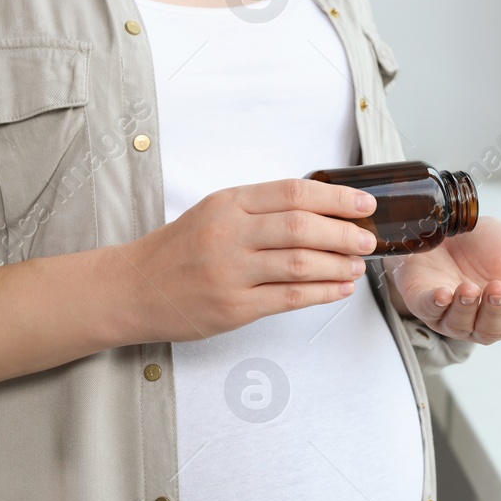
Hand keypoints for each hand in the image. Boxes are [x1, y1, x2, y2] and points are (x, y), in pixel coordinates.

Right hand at [119, 179, 378, 341]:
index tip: (363, 204)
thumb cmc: (179, 249)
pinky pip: (289, 298)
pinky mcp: (233, 307)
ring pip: (299, 264)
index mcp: (228, 204)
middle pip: (301, 228)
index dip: (336, 198)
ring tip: (357, 266)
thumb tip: (322, 210)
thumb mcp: (214, 212)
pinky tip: (339, 289)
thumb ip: (261, 209)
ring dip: (338, 265)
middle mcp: (229, 235)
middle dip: (344, 234)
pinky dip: (322, 293)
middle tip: (367, 239)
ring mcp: (230, 273)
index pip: (293, 193)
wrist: (133, 288)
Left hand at [386, 217, 500, 343]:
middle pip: (494, 330)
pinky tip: (444, 294)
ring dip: (468, 308)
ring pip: (462, 326)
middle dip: (496, 310)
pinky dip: (437, 304)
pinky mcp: (424, 301)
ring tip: (471, 288)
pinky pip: (430, 312)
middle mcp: (482, 317)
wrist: (447, 223)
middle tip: (498, 288)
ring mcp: (451, 313)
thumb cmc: (486, 243)